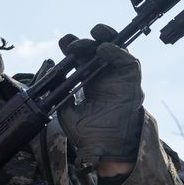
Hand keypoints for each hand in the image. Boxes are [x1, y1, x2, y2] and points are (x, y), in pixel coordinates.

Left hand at [52, 23, 143, 166]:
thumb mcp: (66, 113)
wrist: (105, 149)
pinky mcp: (132, 82)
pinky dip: (116, 52)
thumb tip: (50, 78)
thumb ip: (60, 95)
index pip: (81, 60)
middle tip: (72, 42)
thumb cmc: (88, 135)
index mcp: (88, 82)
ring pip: (115, 50)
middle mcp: (104, 77)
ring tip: (93, 35)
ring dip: (104, 39)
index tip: (64, 44)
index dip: (73, 49)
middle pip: (96, 51)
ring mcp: (119, 78)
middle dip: (85, 42)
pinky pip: (128, 62)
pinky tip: (104, 50)